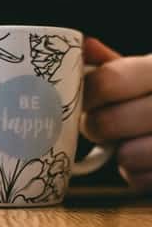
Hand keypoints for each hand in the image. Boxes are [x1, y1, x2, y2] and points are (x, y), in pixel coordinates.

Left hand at [82, 37, 151, 190]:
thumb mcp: (148, 72)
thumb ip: (115, 64)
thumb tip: (81, 46)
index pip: (108, 81)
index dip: (87, 94)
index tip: (86, 100)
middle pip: (106, 123)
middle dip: (96, 127)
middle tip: (100, 124)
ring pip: (126, 156)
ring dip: (119, 153)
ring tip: (128, 141)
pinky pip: (139, 180)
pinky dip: (136, 174)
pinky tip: (145, 160)